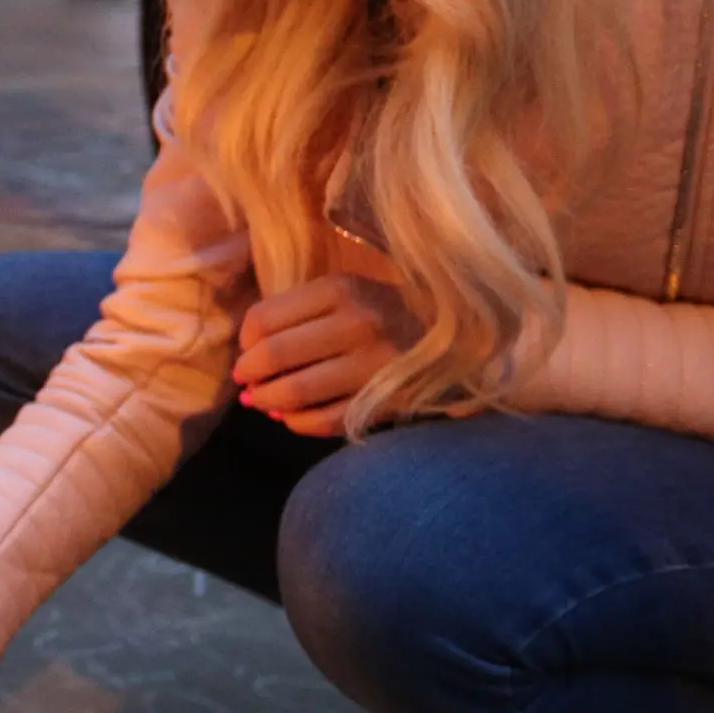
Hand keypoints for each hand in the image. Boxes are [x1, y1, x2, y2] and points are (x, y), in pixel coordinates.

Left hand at [230, 274, 420, 432]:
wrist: (467, 339)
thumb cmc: (393, 312)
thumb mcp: (352, 292)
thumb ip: (302, 312)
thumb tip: (248, 351)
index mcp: (342, 288)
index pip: (265, 317)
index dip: (246, 340)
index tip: (247, 351)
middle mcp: (358, 322)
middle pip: (276, 355)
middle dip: (250, 374)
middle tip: (246, 384)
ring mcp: (375, 363)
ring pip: (298, 391)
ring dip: (269, 401)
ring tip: (262, 403)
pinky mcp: (388, 398)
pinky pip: (328, 419)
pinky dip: (300, 423)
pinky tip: (292, 419)